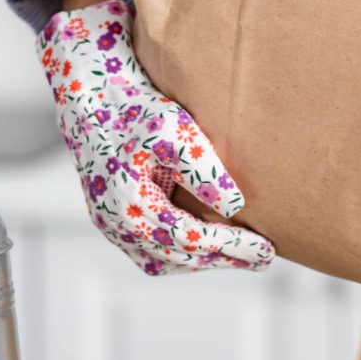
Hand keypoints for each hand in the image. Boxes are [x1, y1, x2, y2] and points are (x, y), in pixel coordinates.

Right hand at [37, 0, 273, 273]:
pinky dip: (185, 256)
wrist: (94, 98)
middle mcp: (113, 221)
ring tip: (245, 257)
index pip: (187, 237)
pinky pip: (152, 255)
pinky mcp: (115, 225)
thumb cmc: (137, 108)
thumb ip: (202, 168)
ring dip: (205, 262)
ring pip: (164, 261)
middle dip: (224, 259)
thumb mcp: (175, 128)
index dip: (229, 246)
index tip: (266, 249)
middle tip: (264, 258)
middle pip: (178, 255)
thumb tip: (234, 206)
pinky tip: (213, 249)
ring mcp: (111, 227)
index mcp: (126, 199)